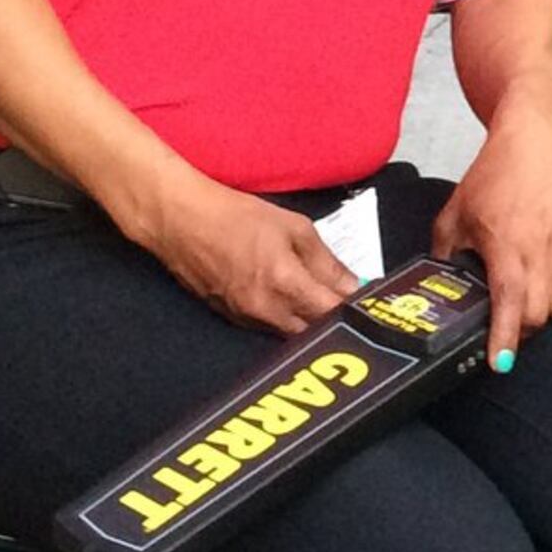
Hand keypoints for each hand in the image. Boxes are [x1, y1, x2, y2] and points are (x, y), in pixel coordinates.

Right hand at [121, 165, 359, 335]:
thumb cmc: (238, 216)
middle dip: (334, 322)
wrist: (181, 223)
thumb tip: (353, 286)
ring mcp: (247, 320)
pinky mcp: (232, 321)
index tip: (370, 306)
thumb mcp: (293, 227)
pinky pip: (269, 330)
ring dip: (311, 324)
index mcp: (285, 284)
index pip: (332, 313)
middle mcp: (267, 311)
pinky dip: (287, 322)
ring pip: (292, 335)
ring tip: (325, 306)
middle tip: (351, 308)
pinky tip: (295, 306)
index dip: (353, 312)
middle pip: (314, 332)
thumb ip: (326, 261)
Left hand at [432, 120, 551, 369]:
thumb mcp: (455, 216)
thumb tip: (441, 291)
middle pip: (541, 314)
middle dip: (523, 324)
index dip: (505, 340)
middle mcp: (544, 245)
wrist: (535, 141)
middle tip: (510, 315)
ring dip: (546, 305)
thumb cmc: (494, 176)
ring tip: (531, 286)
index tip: (501, 362)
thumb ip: (445, 255)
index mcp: (507, 244)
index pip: (510, 304)